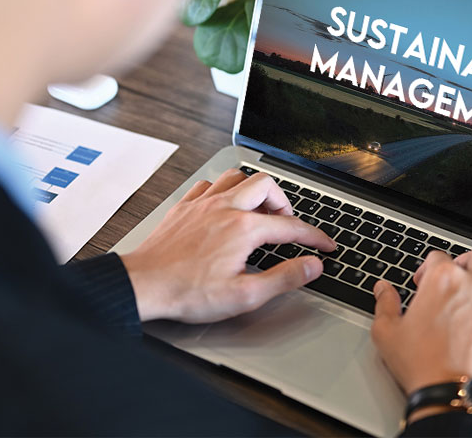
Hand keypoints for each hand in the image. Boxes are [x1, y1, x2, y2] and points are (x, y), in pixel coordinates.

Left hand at [120, 169, 335, 322]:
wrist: (145, 285)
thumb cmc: (188, 291)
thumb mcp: (245, 295)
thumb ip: (284, 278)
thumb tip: (312, 266)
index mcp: (244, 229)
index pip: (291, 226)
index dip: (314, 236)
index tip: (325, 245)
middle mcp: (225, 208)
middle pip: (266, 186)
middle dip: (283, 202)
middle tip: (286, 223)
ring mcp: (202, 204)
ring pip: (236, 177)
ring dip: (253, 190)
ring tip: (258, 211)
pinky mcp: (184, 208)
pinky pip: (208, 185)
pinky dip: (223, 191)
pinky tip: (223, 207)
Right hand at [370, 247, 471, 400]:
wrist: (452, 396)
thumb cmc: (422, 366)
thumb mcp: (388, 334)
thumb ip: (385, 305)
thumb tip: (383, 290)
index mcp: (442, 281)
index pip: (438, 256)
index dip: (428, 269)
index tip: (425, 283)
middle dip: (468, 263)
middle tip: (460, 279)